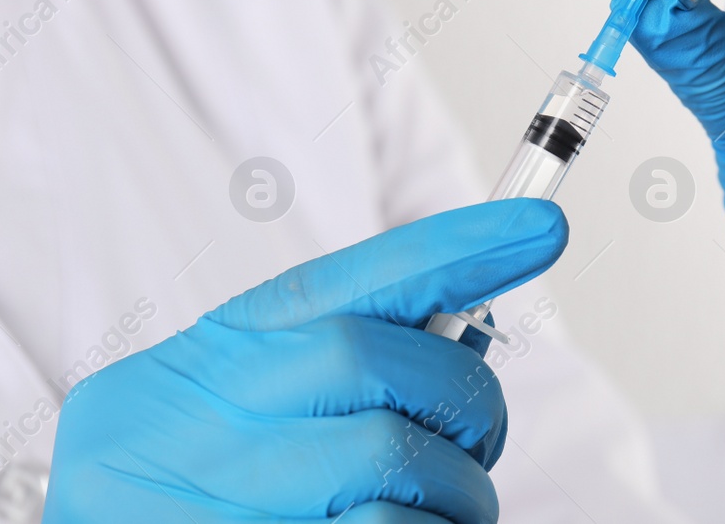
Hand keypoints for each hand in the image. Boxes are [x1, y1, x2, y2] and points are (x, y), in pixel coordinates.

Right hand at [43, 199, 567, 522]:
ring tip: (438, 512)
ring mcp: (211, 492)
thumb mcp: (232, 412)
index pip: (342, 280)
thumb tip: (461, 338)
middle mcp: (199, 412)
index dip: (449, 249)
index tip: (539, 228)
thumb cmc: (185, 493)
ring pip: (394, 464)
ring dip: (454, 496)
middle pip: (378, 362)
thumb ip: (325, 368)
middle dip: (463, 401)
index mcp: (210, 359)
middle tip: (477, 441)